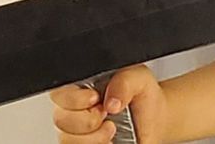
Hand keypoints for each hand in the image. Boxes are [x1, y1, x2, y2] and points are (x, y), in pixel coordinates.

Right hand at [50, 65, 167, 143]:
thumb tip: (111, 102)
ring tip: (112, 129)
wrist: (155, 122)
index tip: (95, 99)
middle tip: (106, 115)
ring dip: (92, 138)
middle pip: (60, 119)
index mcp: (82, 86)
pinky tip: (108, 142)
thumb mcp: (139, 78)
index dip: (74, 99)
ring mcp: (78, 132)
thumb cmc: (142, 97)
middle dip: (86, 120)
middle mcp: (75, 109)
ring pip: (67, 140)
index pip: (59, 92)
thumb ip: (124, 81)